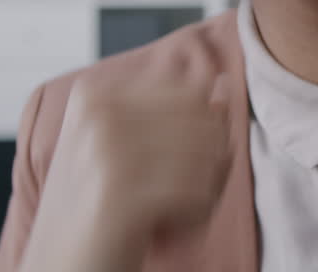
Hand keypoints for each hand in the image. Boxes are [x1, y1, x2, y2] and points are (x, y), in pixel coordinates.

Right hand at [19, 53, 231, 271]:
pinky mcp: (116, 190)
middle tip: (182, 198)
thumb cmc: (94, 216)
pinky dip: (194, 217)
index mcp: (95, 94)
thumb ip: (174, 116)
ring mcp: (104, 148)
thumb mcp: (127, 154)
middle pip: (204, 120)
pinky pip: (196, 191)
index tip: (179, 171)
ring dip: (203, 192)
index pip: (191, 93)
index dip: (205, 135)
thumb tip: (223, 85)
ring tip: (172, 215)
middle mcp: (96, 111)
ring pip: (207, 152)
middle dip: (210, 163)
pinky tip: (166, 231)